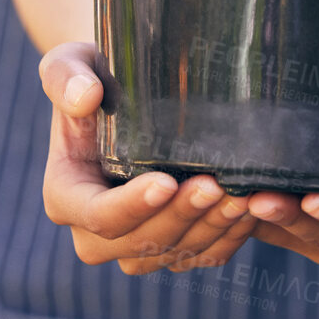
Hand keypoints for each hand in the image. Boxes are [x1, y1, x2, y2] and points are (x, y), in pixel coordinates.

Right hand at [39, 42, 257, 273]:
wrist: (126, 92)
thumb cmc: (95, 75)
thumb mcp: (71, 63)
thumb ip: (65, 75)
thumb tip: (85, 97)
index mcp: (65, 195)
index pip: (97, 216)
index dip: (131, 207)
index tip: (166, 182)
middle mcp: (93, 232)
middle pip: (138, 243)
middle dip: (180, 217)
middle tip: (216, 185)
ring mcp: (132, 244)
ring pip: (172, 254)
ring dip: (210, 229)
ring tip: (242, 196)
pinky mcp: (169, 246)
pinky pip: (200, 256)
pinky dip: (228, 238)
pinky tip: (253, 208)